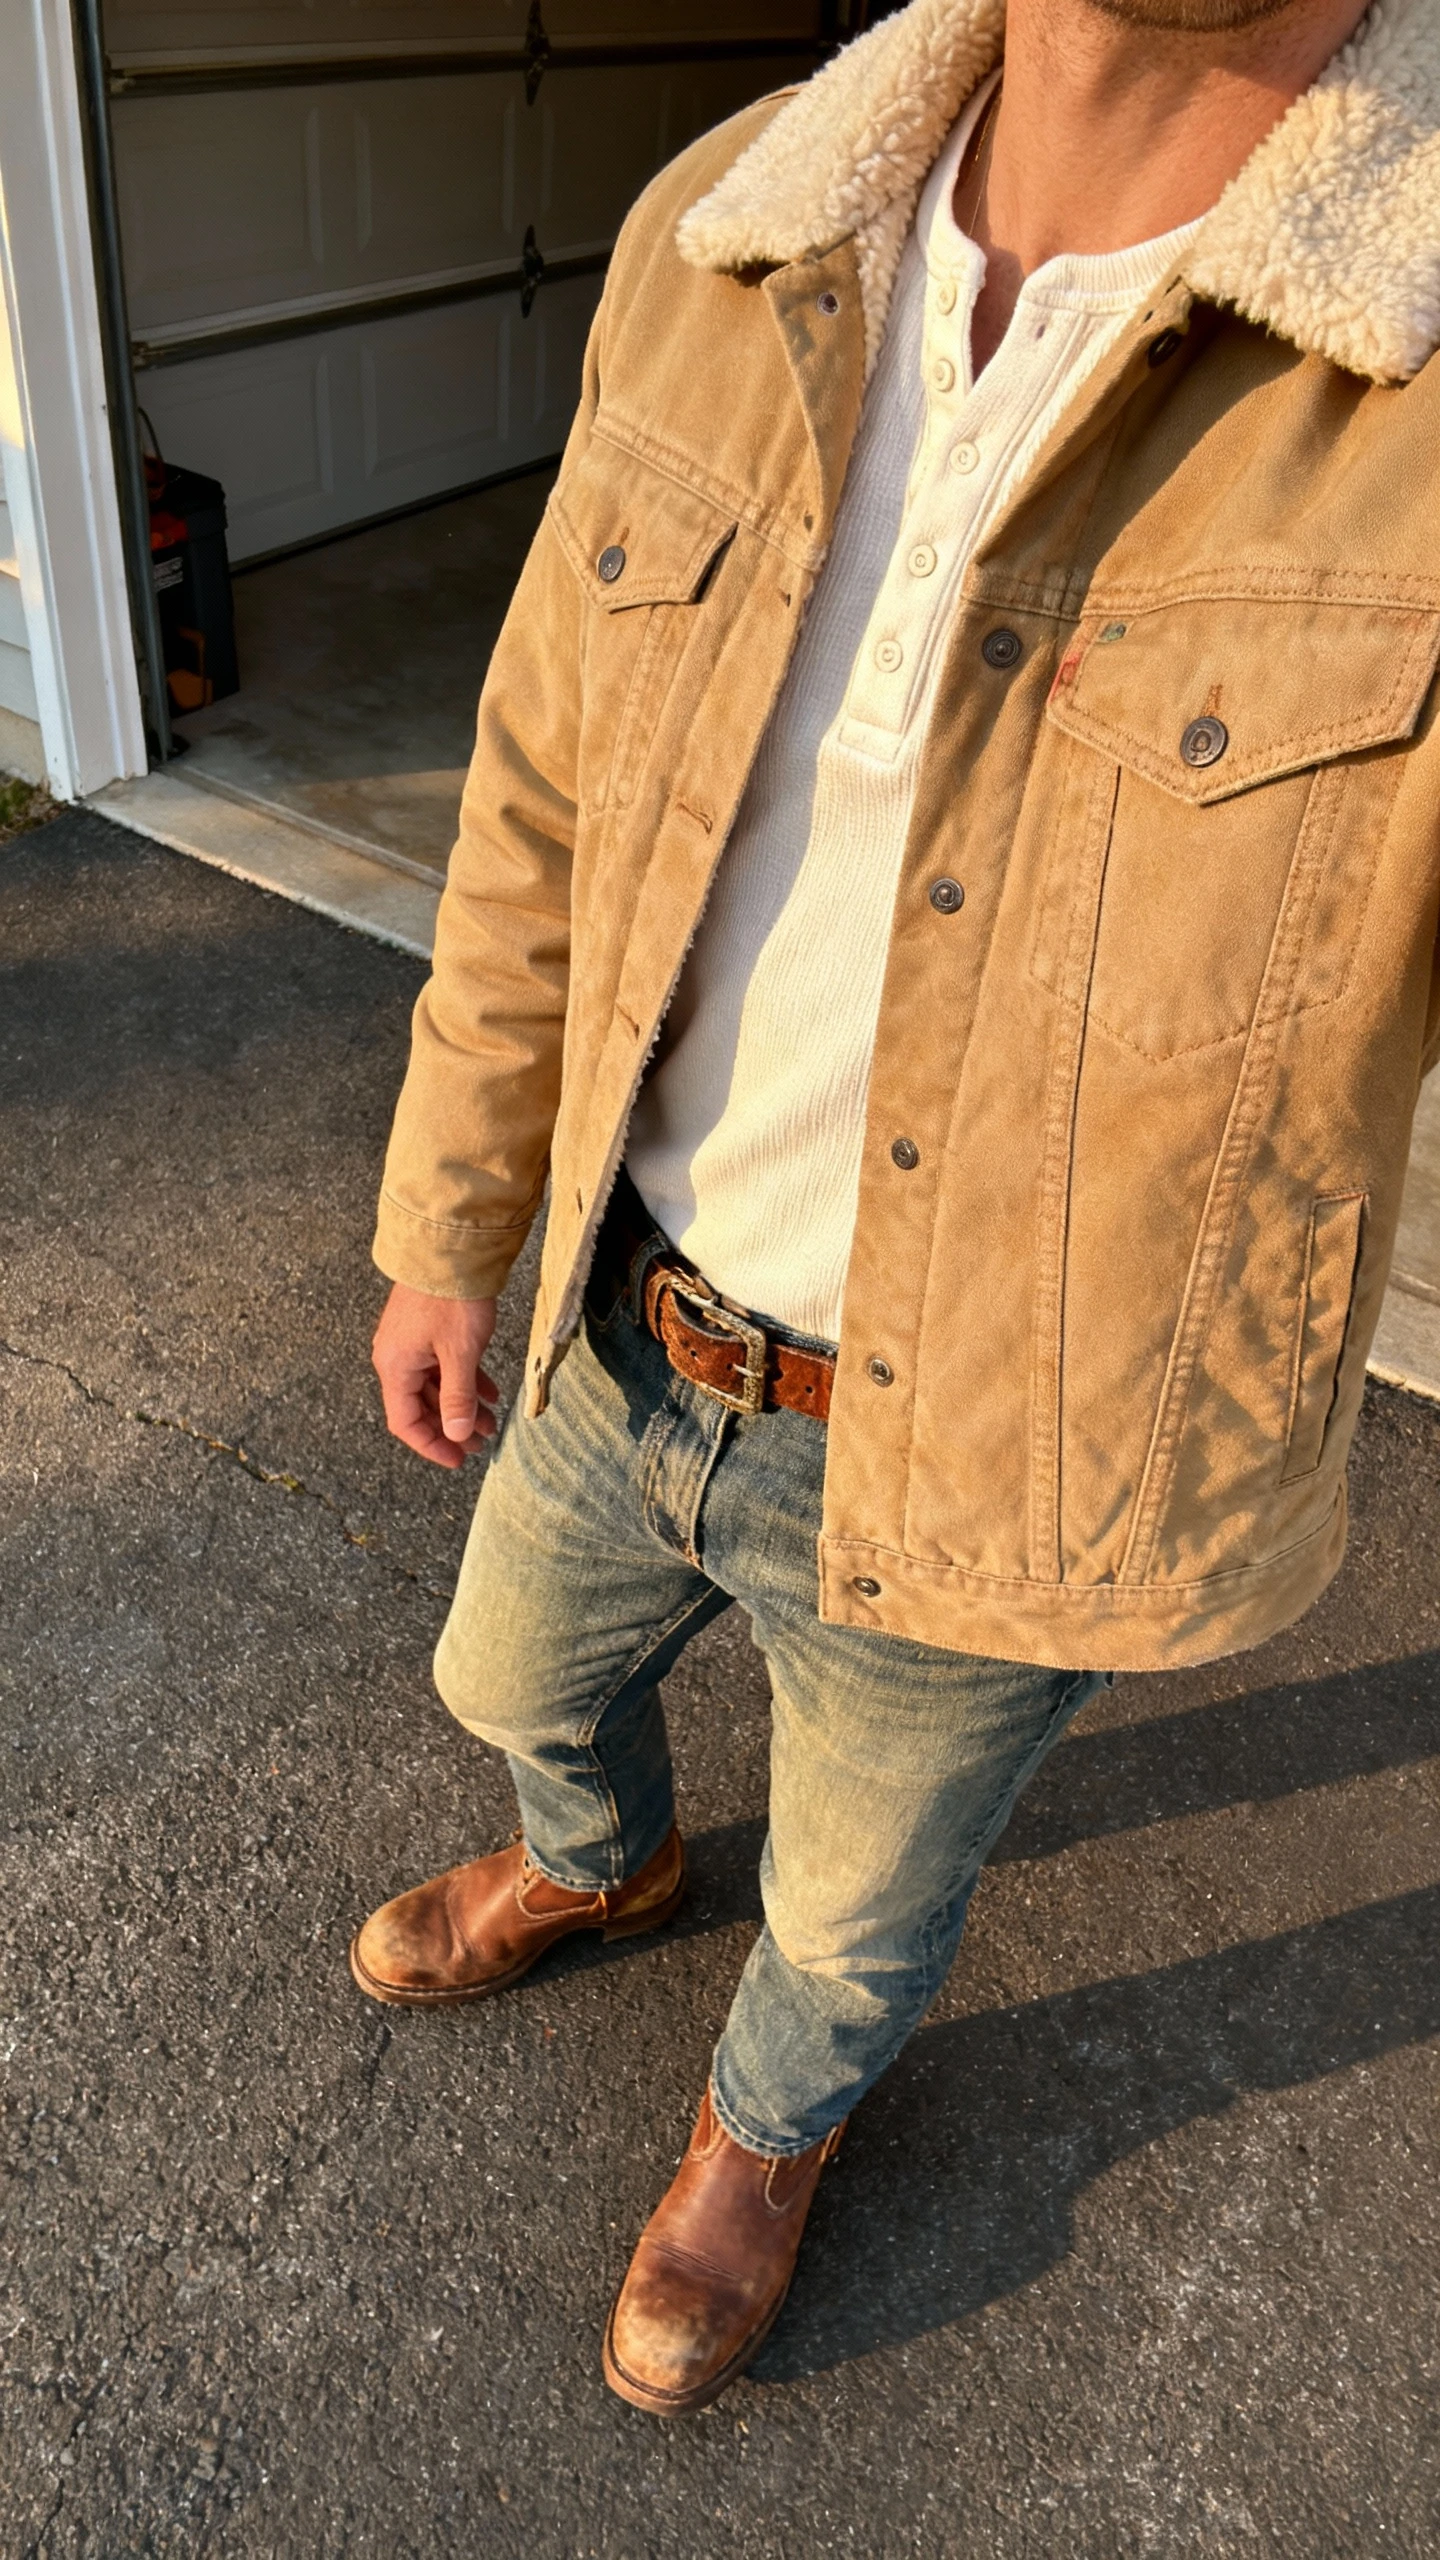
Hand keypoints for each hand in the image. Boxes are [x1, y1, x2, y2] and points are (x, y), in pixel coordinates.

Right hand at [372, 1283, 500, 1469]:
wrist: (453, 1247)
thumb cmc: (452, 1298)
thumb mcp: (460, 1354)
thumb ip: (458, 1397)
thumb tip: (455, 1434)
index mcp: (395, 1367)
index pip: (405, 1422)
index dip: (431, 1444)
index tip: (458, 1460)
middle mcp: (398, 1357)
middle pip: (422, 1406)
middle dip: (451, 1428)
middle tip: (479, 1444)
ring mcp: (413, 1342)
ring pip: (436, 1386)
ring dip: (462, 1406)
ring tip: (491, 1422)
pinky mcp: (429, 1329)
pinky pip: (444, 1365)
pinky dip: (466, 1382)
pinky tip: (490, 1392)